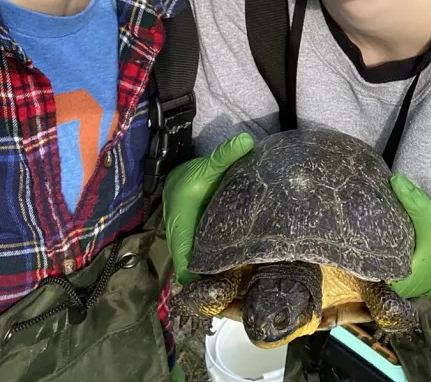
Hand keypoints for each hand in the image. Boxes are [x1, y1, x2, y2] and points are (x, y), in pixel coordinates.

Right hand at [163, 132, 253, 283]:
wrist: (179, 174)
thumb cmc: (189, 176)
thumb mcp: (206, 166)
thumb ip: (225, 156)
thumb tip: (246, 142)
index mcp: (182, 230)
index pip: (187, 267)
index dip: (200, 282)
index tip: (222, 287)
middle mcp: (186, 242)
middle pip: (198, 273)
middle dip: (217, 282)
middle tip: (246, 287)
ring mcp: (194, 242)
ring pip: (205, 266)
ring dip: (221, 274)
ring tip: (250, 279)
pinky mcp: (203, 239)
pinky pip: (212, 256)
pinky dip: (224, 262)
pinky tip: (247, 263)